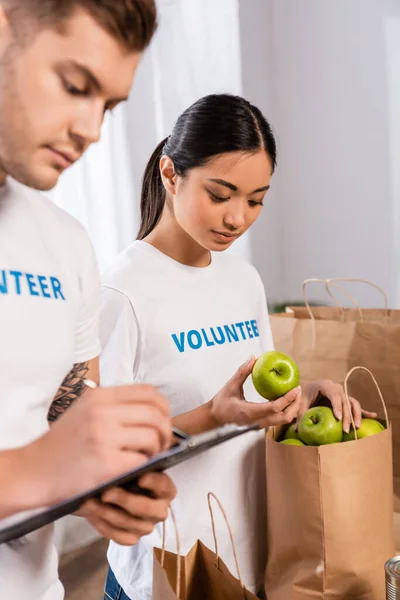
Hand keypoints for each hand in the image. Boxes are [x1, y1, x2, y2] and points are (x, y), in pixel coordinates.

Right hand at [23, 385, 172, 506]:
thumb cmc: (62, 444)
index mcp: (99, 396)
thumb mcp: (85, 410)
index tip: (162, 420)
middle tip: (161, 443)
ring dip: (157, 449)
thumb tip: (153, 409)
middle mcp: (102, 412)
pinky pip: (142, 460)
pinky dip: (145, 466)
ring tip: (147, 457)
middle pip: (155, 413)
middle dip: (165, 430)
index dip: (163, 407)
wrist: (34, 470)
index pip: (148, 392)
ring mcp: (104, 437)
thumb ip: (114, 405)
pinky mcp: (107, 464)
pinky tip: (134, 469)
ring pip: (153, 436)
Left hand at [77, 472, 176, 544]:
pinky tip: (91, 513)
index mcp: (164, 489)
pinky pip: (120, 537)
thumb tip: (137, 462)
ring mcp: (146, 525)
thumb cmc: (120, 472)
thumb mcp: (129, 463)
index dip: (154, 482)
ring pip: (131, 525)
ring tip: (89, 502)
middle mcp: (158, 508)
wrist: (102, 488)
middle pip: (149, 509)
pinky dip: (104, 526)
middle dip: (126, 500)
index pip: (164, 486)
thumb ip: (135, 463)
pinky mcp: (132, 537)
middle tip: (106, 492)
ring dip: (108, 513)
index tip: (140, 477)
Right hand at [211, 356, 302, 428]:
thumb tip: (252, 357)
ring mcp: (259, 425)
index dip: (287, 399)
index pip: (274, 408)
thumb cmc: (221, 402)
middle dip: (295, 405)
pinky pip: (278, 420)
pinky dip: (285, 410)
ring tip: (295, 394)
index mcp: (249, 412)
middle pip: (284, 417)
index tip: (296, 388)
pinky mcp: (261, 425)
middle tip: (298, 389)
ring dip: (292, 408)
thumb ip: (242, 372)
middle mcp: (257, 422)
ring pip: (282, 421)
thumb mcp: (230, 386)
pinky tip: (286, 399)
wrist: (215, 418)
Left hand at [297, 380, 376, 432]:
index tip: (338, 417)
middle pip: (345, 402)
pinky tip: (373, 416)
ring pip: (353, 403)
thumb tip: (297, 430)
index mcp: (326, 385)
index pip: (334, 395)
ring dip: (356, 415)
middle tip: (346, 430)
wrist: (307, 387)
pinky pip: (356, 405)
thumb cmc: (303, 394)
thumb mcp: (300, 403)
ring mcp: (343, 393)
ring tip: (356, 427)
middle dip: (347, 416)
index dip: (337, 406)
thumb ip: (300, 415)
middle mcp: (337, 388)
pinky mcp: (346, 399)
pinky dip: (364, 411)